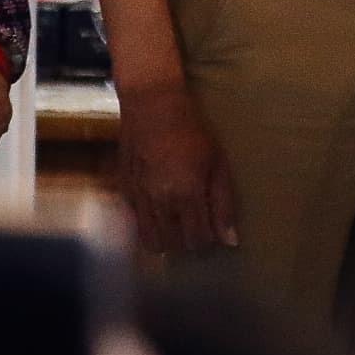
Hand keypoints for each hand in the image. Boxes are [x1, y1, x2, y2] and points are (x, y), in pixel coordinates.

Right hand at [113, 80, 237, 255]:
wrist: (152, 109)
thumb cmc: (193, 133)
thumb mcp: (218, 164)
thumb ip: (224, 204)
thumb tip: (231, 240)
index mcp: (187, 195)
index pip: (197, 240)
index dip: (208, 241)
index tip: (214, 232)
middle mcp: (159, 203)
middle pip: (173, 245)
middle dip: (187, 243)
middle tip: (197, 228)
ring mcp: (137, 199)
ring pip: (150, 241)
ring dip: (167, 239)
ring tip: (179, 224)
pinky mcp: (123, 192)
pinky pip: (134, 224)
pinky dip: (148, 225)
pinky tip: (160, 211)